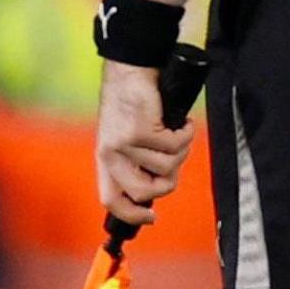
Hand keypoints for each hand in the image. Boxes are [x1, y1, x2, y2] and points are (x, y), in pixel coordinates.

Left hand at [95, 58, 195, 226]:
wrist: (131, 71)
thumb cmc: (132, 106)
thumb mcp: (125, 139)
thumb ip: (134, 165)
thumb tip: (153, 193)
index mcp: (105, 159)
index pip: (110, 200)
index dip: (132, 216)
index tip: (152, 217)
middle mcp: (110, 154)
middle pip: (145, 193)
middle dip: (167, 181)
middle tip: (172, 159)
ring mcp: (124, 144)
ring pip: (166, 169)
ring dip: (179, 152)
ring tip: (174, 132)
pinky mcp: (140, 131)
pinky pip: (175, 146)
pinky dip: (184, 134)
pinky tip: (179, 122)